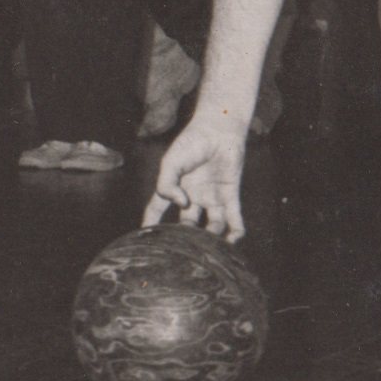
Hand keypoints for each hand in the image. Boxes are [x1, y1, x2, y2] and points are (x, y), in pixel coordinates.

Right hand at [144, 104, 249, 238]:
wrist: (219, 129)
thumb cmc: (193, 141)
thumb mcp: (172, 162)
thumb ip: (167, 183)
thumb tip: (180, 204)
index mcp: (174, 187)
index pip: (157, 209)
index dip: (150, 224)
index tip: (144, 241)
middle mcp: (193, 196)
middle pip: (187, 225)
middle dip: (186, 238)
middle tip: (185, 250)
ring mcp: (212, 196)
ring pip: (212, 226)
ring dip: (212, 238)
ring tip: (211, 248)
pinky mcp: (230, 194)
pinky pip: (234, 217)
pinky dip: (236, 230)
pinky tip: (235, 239)